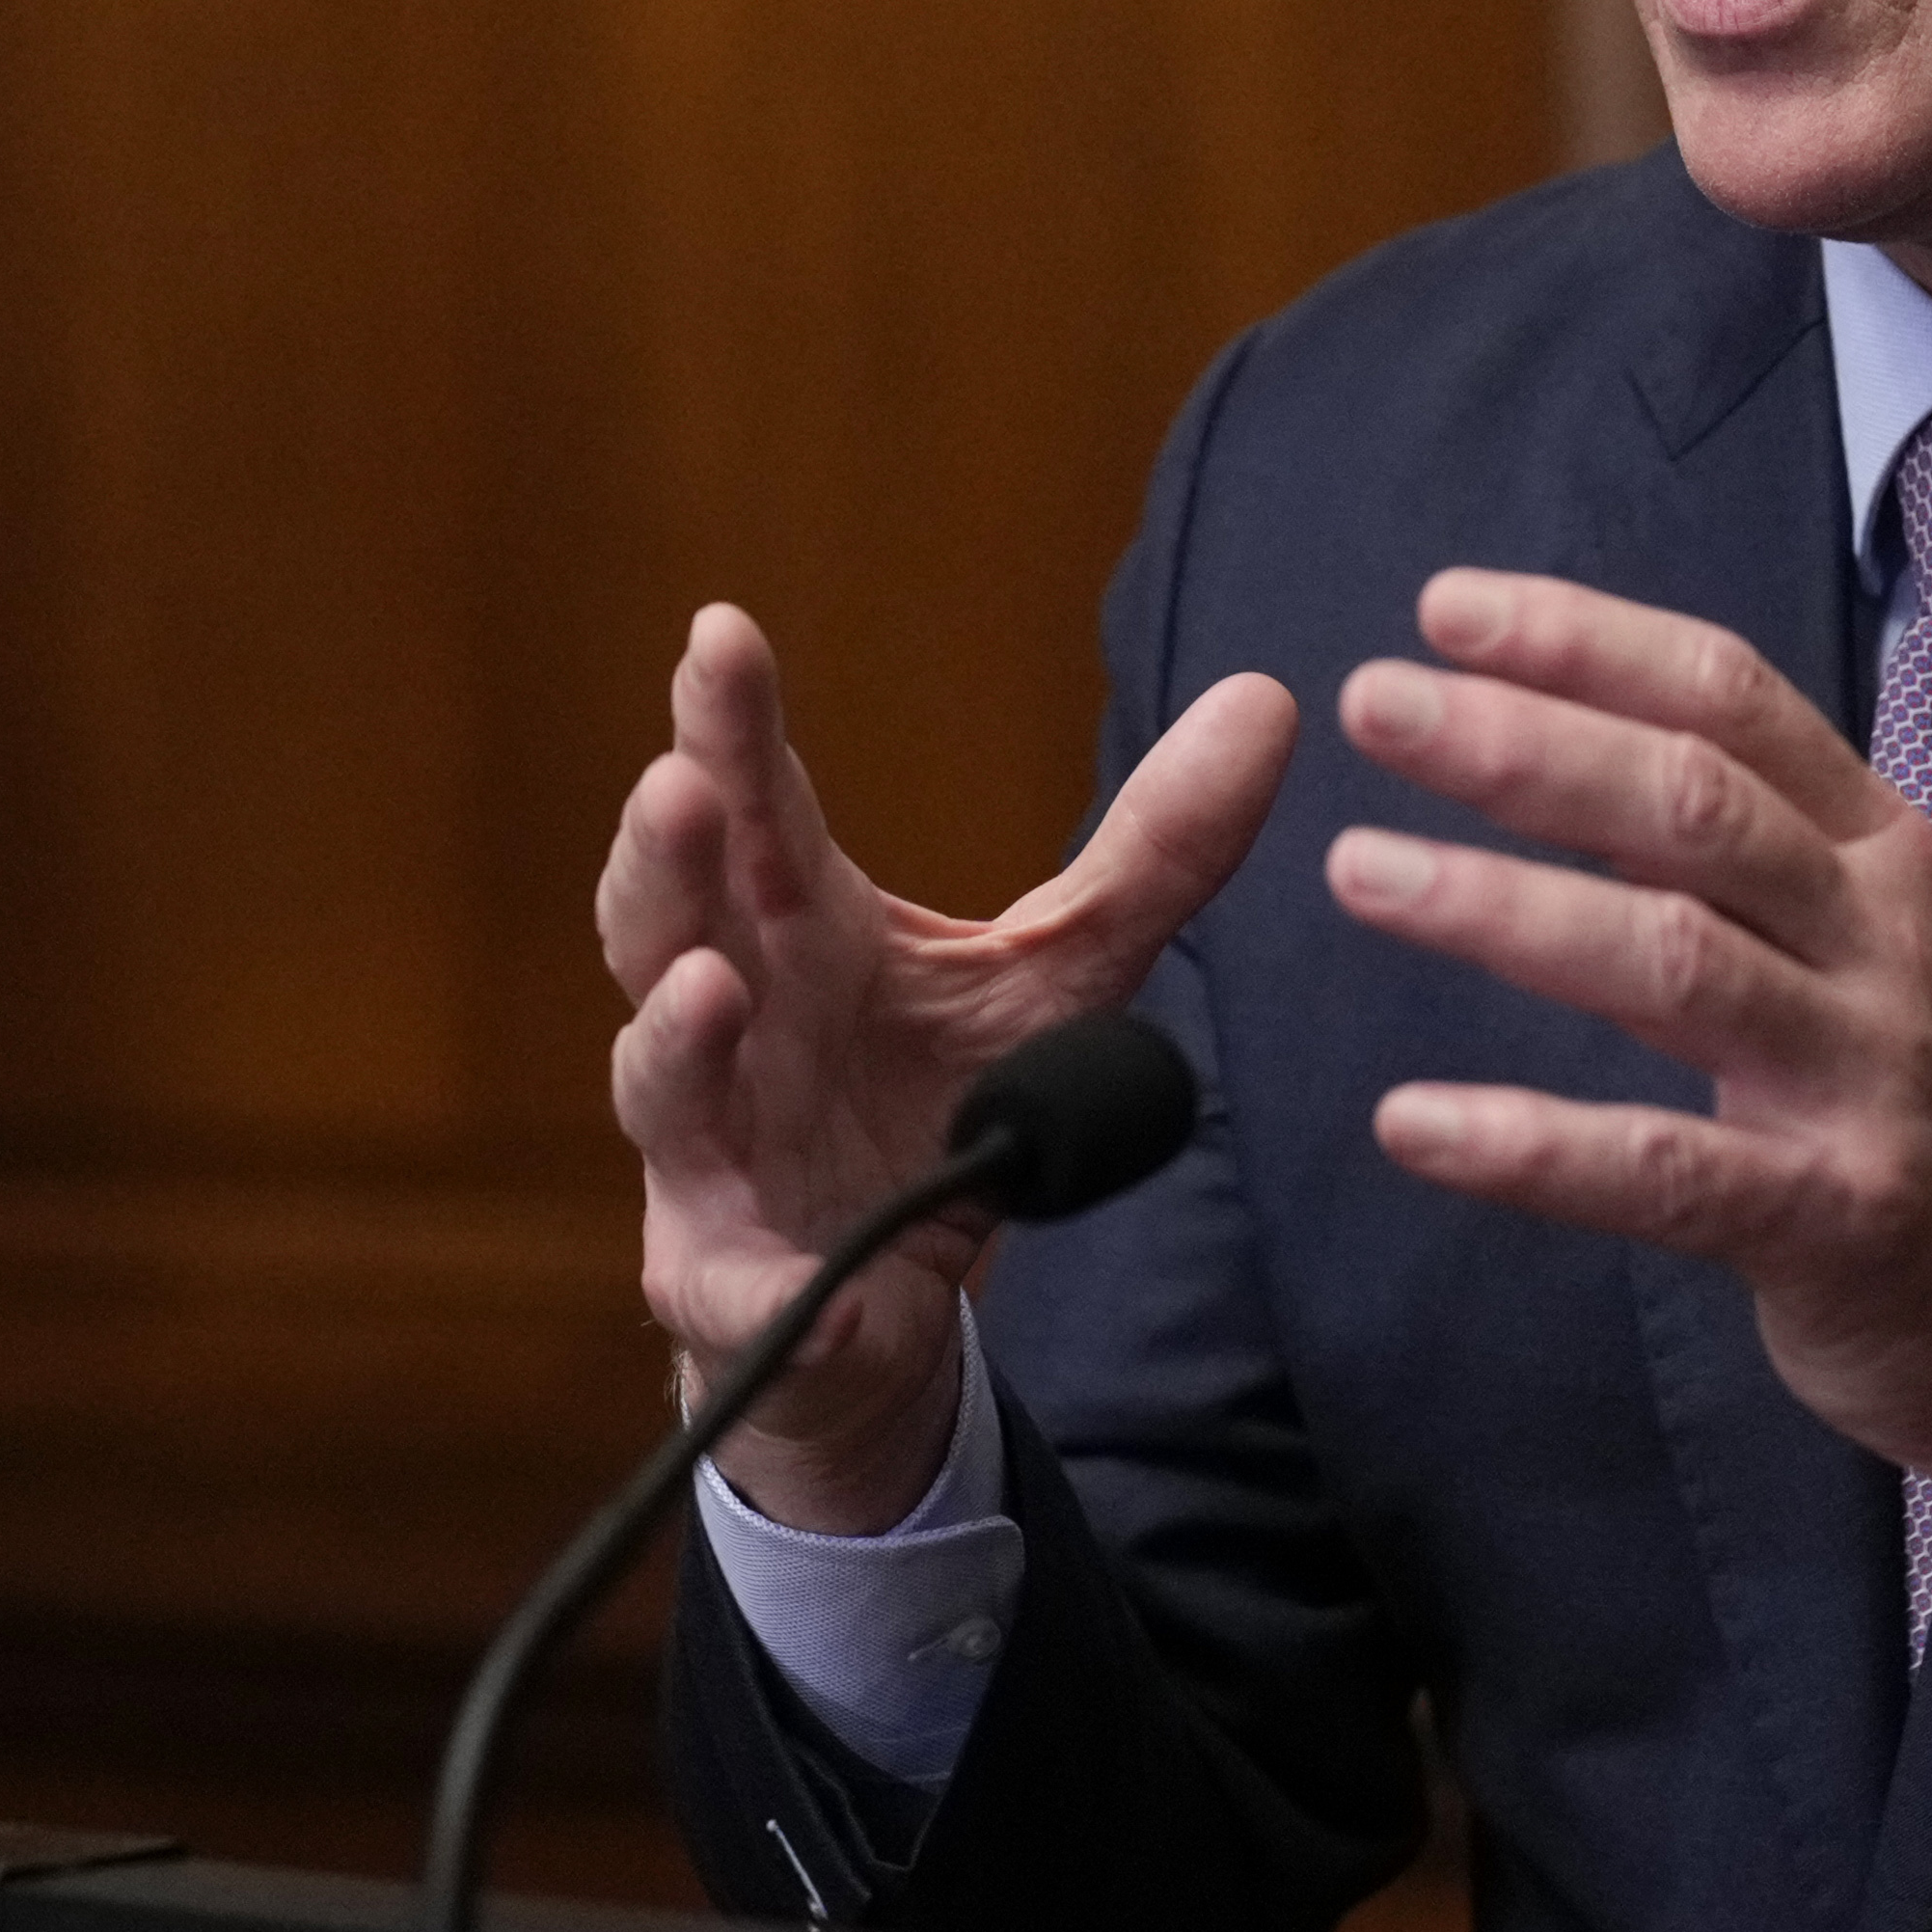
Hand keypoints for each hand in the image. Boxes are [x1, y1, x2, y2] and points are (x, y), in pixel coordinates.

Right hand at [599, 605, 1295, 1531]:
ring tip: (709, 986)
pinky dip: (761, 1290)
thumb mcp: (1062, 971)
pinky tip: (800, 1292)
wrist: (879, 1302)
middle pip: (665, 917)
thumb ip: (1153, 852)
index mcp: (802, 926)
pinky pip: (737, 1291)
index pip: (757, 805)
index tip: (721, 629)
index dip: (729, 723)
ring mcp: (713, 1153)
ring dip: (676, 1037)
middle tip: (679, 783)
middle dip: (665, 851)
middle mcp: (733, 1019)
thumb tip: (1269, 700)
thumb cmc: (937, 1096)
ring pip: (662, 1084)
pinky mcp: (731, 1285)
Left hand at [1327, 570, 1931, 1544]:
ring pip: (1672, 961)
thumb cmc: (1924, 1110)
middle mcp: (1883, 939)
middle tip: (1377, 703)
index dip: (1589, 643)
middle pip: (1693, 806)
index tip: (1447, 609)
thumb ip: (1736, 855)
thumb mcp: (1863, 947)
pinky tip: (1413, 1125)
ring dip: (1505, 908)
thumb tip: (1553, 745)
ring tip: (1360, 870)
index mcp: (1881, 852)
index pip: (1733, 702)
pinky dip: (1531, 1145)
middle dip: (1527, 743)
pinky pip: (1662, 1170)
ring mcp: (1866, 1078)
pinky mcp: (1833, 1217)